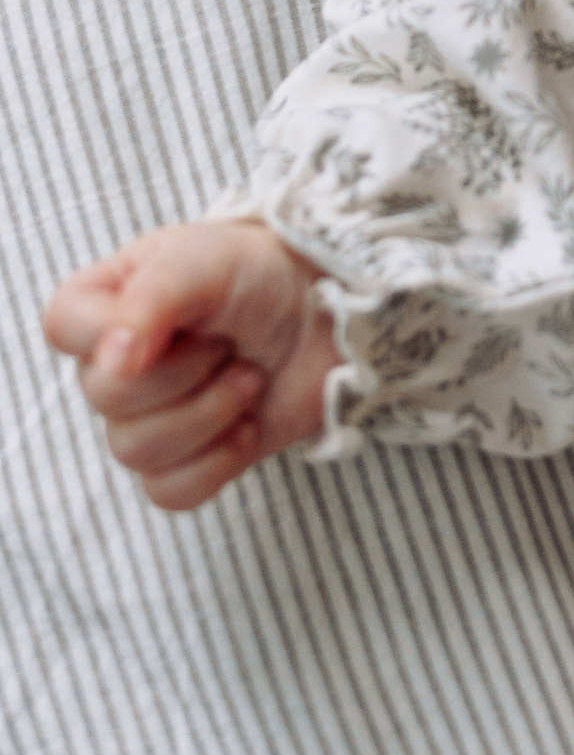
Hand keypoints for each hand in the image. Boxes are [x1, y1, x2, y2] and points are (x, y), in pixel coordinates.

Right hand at [44, 221, 337, 508]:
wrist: (330, 311)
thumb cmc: (259, 273)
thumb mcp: (204, 263)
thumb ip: (148, 302)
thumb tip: (111, 365)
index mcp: (104, 303)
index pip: (62, 328)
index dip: (113, 334)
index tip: (174, 325)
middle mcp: (115, 364)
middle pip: (108, 400)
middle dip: (187, 372)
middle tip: (229, 344)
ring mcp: (148, 416)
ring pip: (136, 452)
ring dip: (210, 413)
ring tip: (249, 376)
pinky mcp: (187, 459)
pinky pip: (169, 492)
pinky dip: (217, 462)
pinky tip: (246, 425)